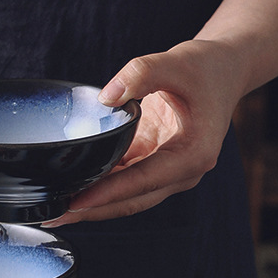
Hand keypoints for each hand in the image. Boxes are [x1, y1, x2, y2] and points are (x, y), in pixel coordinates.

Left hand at [45, 39, 244, 225]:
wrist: (224, 69)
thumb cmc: (206, 68)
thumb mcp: (177, 61)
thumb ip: (142, 74)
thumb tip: (106, 99)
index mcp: (193, 154)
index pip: (144, 181)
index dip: (109, 193)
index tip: (77, 203)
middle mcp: (183, 171)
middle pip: (132, 200)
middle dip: (93, 210)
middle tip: (53, 215)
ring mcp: (168, 170)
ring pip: (126, 195)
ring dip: (93, 203)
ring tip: (54, 208)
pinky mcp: (154, 161)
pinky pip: (124, 179)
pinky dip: (100, 184)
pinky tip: (72, 185)